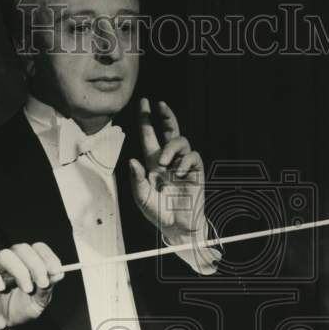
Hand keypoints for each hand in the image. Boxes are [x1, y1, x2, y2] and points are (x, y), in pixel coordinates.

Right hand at [0, 242, 63, 329]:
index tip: (57, 271)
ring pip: (4, 255)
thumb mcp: (38, 303)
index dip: (48, 256)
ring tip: (26, 289)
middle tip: (43, 283)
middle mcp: (11, 261)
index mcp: (27, 262)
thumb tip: (59, 274)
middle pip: (22, 248)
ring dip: (19, 270)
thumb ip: (47, 289)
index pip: (37, 248)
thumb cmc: (19, 309)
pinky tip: (1, 288)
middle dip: (36, 265)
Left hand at [129, 98, 205, 243]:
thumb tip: (132, 160)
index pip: (150, 136)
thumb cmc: (158, 213)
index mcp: (153, 163)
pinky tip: (179, 174)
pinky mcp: (196, 172)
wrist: (177, 226)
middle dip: (165, 116)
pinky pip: (193, 156)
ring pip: (181, 141)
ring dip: (171, 148)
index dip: (146, 120)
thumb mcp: (142, 198)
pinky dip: (185, 162)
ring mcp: (183, 165)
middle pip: (170, 130)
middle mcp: (169, 160)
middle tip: (160, 105)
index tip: (144, 103)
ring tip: (165, 164)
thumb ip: (136, 180)